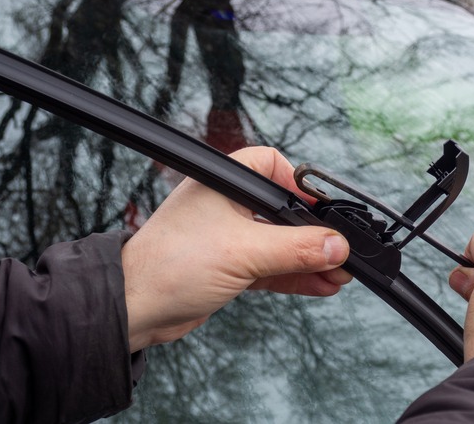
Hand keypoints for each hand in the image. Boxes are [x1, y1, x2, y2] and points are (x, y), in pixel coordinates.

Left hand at [121, 147, 351, 351]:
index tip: (322, 210)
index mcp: (223, 184)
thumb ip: (295, 248)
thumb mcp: (243, 252)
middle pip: (281, 210)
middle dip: (312, 232)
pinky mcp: (229, 267)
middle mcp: (226, 206)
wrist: (134, 308)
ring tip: (339, 273)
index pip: (271, 165)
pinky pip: (271, 267)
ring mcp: (228, 238)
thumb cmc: (168, 266)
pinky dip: (295, 276)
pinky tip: (320, 284)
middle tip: (339, 249)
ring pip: (279, 243)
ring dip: (309, 259)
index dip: (299, 185)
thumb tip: (336, 245)